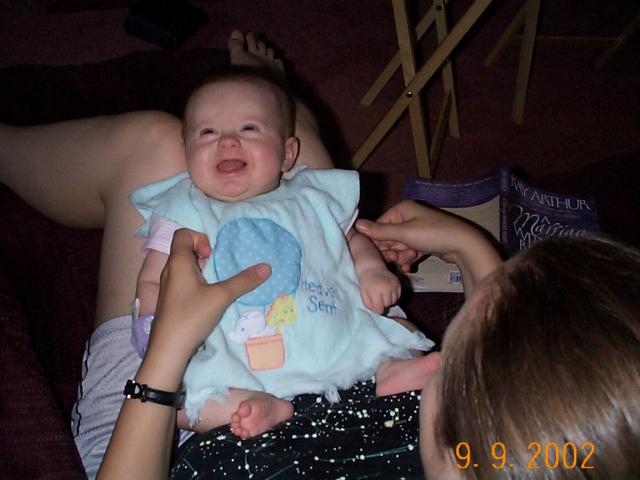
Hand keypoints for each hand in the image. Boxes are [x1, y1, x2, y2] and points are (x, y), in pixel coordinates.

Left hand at [147, 228, 270, 364]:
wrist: (168, 350)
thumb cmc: (191, 316)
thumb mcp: (222, 297)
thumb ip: (244, 281)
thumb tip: (266, 267)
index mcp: (177, 262)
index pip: (182, 234)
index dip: (200, 237)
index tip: (211, 255)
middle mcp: (170, 270)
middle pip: (185, 249)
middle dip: (204, 254)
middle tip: (216, 269)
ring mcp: (168, 286)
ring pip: (185, 266)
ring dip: (201, 270)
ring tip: (214, 284)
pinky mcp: (170, 300)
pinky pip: (184, 281)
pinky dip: (197, 283)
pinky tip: (208, 298)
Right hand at [355, 201, 501, 295]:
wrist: (463, 245)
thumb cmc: (433, 234)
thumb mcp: (404, 233)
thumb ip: (380, 231)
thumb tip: (356, 225)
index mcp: (401, 209)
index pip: (379, 225)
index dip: (377, 241)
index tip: (379, 254)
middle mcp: (408, 217)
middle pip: (388, 237)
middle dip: (391, 250)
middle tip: (396, 258)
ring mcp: (416, 230)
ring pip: (398, 246)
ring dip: (401, 256)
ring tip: (409, 259)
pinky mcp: (423, 241)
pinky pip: (409, 250)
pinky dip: (408, 258)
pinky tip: (411, 265)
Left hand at [359, 266, 400, 313]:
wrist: (372, 268)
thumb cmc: (366, 283)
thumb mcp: (363, 294)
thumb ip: (369, 305)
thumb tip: (377, 312)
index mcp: (375, 292)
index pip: (380, 309)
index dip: (378, 309)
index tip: (376, 306)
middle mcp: (386, 288)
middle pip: (388, 304)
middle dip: (383, 304)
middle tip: (379, 299)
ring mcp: (393, 285)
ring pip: (394, 301)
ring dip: (389, 300)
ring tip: (383, 294)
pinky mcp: (398, 283)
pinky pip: (398, 295)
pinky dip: (394, 296)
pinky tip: (388, 291)